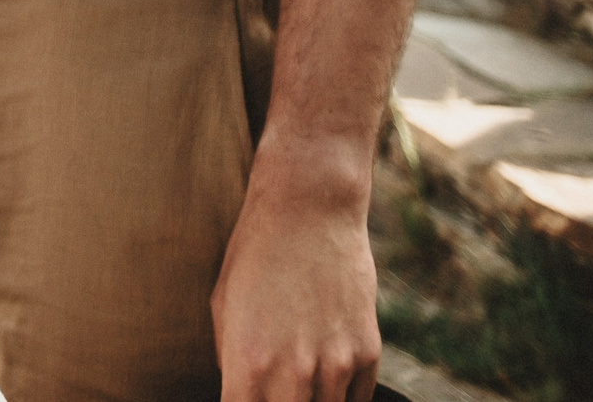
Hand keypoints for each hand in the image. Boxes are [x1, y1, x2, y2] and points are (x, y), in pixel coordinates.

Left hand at [212, 150, 383, 401]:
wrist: (309, 211)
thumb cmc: (255, 254)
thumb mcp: (224, 306)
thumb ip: (231, 359)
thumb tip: (240, 390)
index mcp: (249, 362)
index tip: (244, 399)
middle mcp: (295, 371)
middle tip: (275, 390)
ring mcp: (337, 365)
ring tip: (299, 381)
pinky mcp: (368, 353)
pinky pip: (358, 399)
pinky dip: (342, 396)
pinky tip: (327, 377)